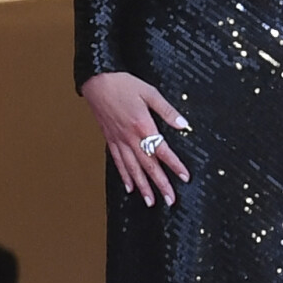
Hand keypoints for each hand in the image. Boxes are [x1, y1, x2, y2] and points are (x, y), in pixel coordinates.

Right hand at [81, 71, 190, 207]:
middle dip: (160, 184)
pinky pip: (118, 162)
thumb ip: (167, 111)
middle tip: (170, 200)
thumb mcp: (149, 93)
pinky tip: (130, 187)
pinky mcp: (110, 140)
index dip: (175, 165)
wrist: (97, 81)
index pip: (162, 151)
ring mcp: (119, 140)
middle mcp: (130, 137)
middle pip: (148, 166)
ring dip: (142, 187)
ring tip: (150, 202)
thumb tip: (183, 125)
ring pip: (132, 169)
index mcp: (142, 125)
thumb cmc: (122, 84)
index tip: (185, 177)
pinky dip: (125, 176)